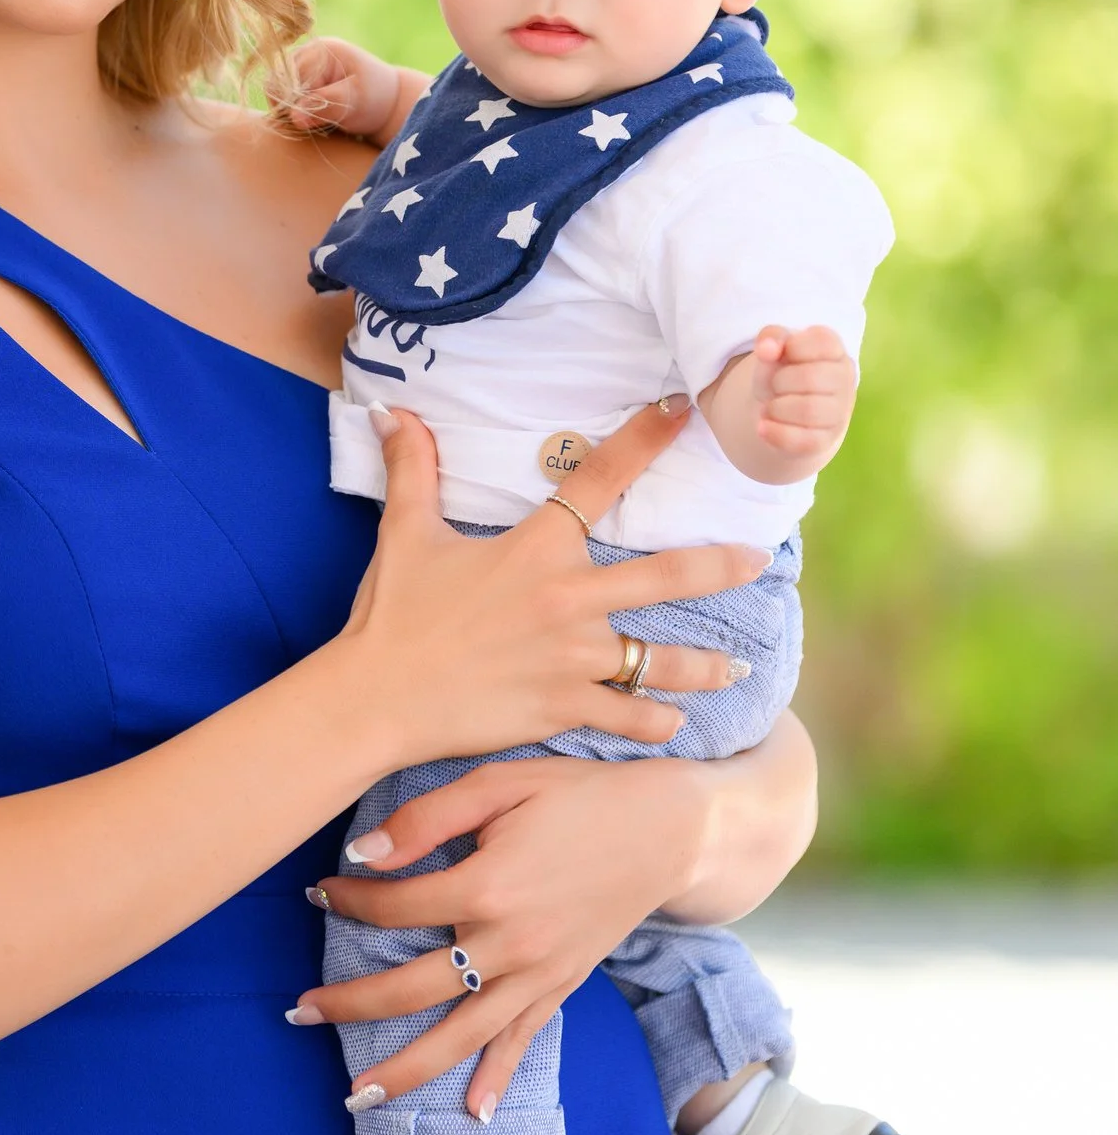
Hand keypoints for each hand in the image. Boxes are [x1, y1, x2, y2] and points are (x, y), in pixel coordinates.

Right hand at [268, 37, 415, 142]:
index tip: (307, 124)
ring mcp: (303, 61)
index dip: (292, 104)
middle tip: (310, 125)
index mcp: (323, 52)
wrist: (387, 100)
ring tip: (312, 122)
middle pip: (277, 81)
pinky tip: (309, 118)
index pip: (289, 79)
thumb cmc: (376, 99)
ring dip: (289, 109)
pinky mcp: (301, 74)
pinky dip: (292, 108)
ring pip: (276, 88)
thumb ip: (325, 106)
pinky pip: (282, 92)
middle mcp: (308, 51)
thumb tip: (294, 117)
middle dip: (289, 106)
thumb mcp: (355, 103)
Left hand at [297, 711, 816, 1119]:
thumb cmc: (579, 794)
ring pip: (460, 1035)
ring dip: (405, 1068)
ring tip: (356, 1094)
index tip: (318, 891)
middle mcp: (508, 944)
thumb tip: (361, 854)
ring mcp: (538, 974)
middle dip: (349, 1005)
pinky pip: (524, 1041)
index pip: (394, 906)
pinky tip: (473, 1112)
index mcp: (486, 887)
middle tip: (299, 1014)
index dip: (348, 900)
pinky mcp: (563, 986)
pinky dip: (498, 1079)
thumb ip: (427, 818)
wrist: (667, 828)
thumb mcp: (501, 782)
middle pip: (411, 988)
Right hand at [333, 402, 768, 786]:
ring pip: (661, 661)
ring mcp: (572, 658)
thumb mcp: (404, 533)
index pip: (599, 479)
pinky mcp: (565, 708)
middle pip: (665, 575)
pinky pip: (631, 717)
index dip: (644, 439)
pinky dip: (657, 721)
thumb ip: (412, 469)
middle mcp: (568, 598)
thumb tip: (390, 411)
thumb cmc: (393, 613)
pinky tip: (676, 723)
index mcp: (537, 548)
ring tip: (734, 668)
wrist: (377, 696)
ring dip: (704, 666)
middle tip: (758, 560)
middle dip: (719, 565)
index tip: (682, 412)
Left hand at [746, 322, 856, 463]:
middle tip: (775, 386)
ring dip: (776, 408)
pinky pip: (803, 441)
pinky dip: (776, 433)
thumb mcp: (774, 348)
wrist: (783, 410)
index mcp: (834, 350)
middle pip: (810, 378)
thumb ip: (771, 337)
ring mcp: (839, 412)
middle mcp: (844, 379)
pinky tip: (762, 427)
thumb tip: (767, 349)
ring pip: (808, 411)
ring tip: (770, 407)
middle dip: (779, 381)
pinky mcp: (825, 440)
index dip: (791, 348)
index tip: (784, 356)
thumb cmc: (783, 371)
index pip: (821, 342)